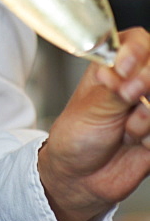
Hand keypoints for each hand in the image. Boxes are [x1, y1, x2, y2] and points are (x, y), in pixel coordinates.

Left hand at [37, 27, 149, 220]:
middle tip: (129, 97)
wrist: (81, 177)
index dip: (136, 53)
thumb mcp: (92, 107)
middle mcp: (136, 82)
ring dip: (145, 119)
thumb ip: (117, 89)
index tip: (124, 69)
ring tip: (125, 131)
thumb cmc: (77, 135)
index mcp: (114, 66)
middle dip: (145, 83)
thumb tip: (132, 74)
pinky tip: (136, 145)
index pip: (138, 42)